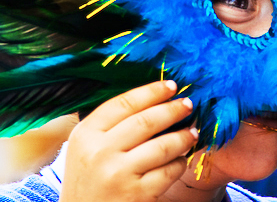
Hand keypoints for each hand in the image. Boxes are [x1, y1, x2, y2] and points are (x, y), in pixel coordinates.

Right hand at [59, 80, 197, 201]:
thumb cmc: (88, 179)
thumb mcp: (85, 147)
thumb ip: (109, 124)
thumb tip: (151, 99)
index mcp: (86, 134)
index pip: (124, 104)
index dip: (151, 91)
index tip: (171, 86)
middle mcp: (100, 152)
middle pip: (146, 121)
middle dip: (172, 109)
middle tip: (187, 104)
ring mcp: (119, 175)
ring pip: (162, 146)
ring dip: (183, 136)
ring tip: (191, 132)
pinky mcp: (137, 195)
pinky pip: (168, 172)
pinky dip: (179, 163)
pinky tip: (181, 159)